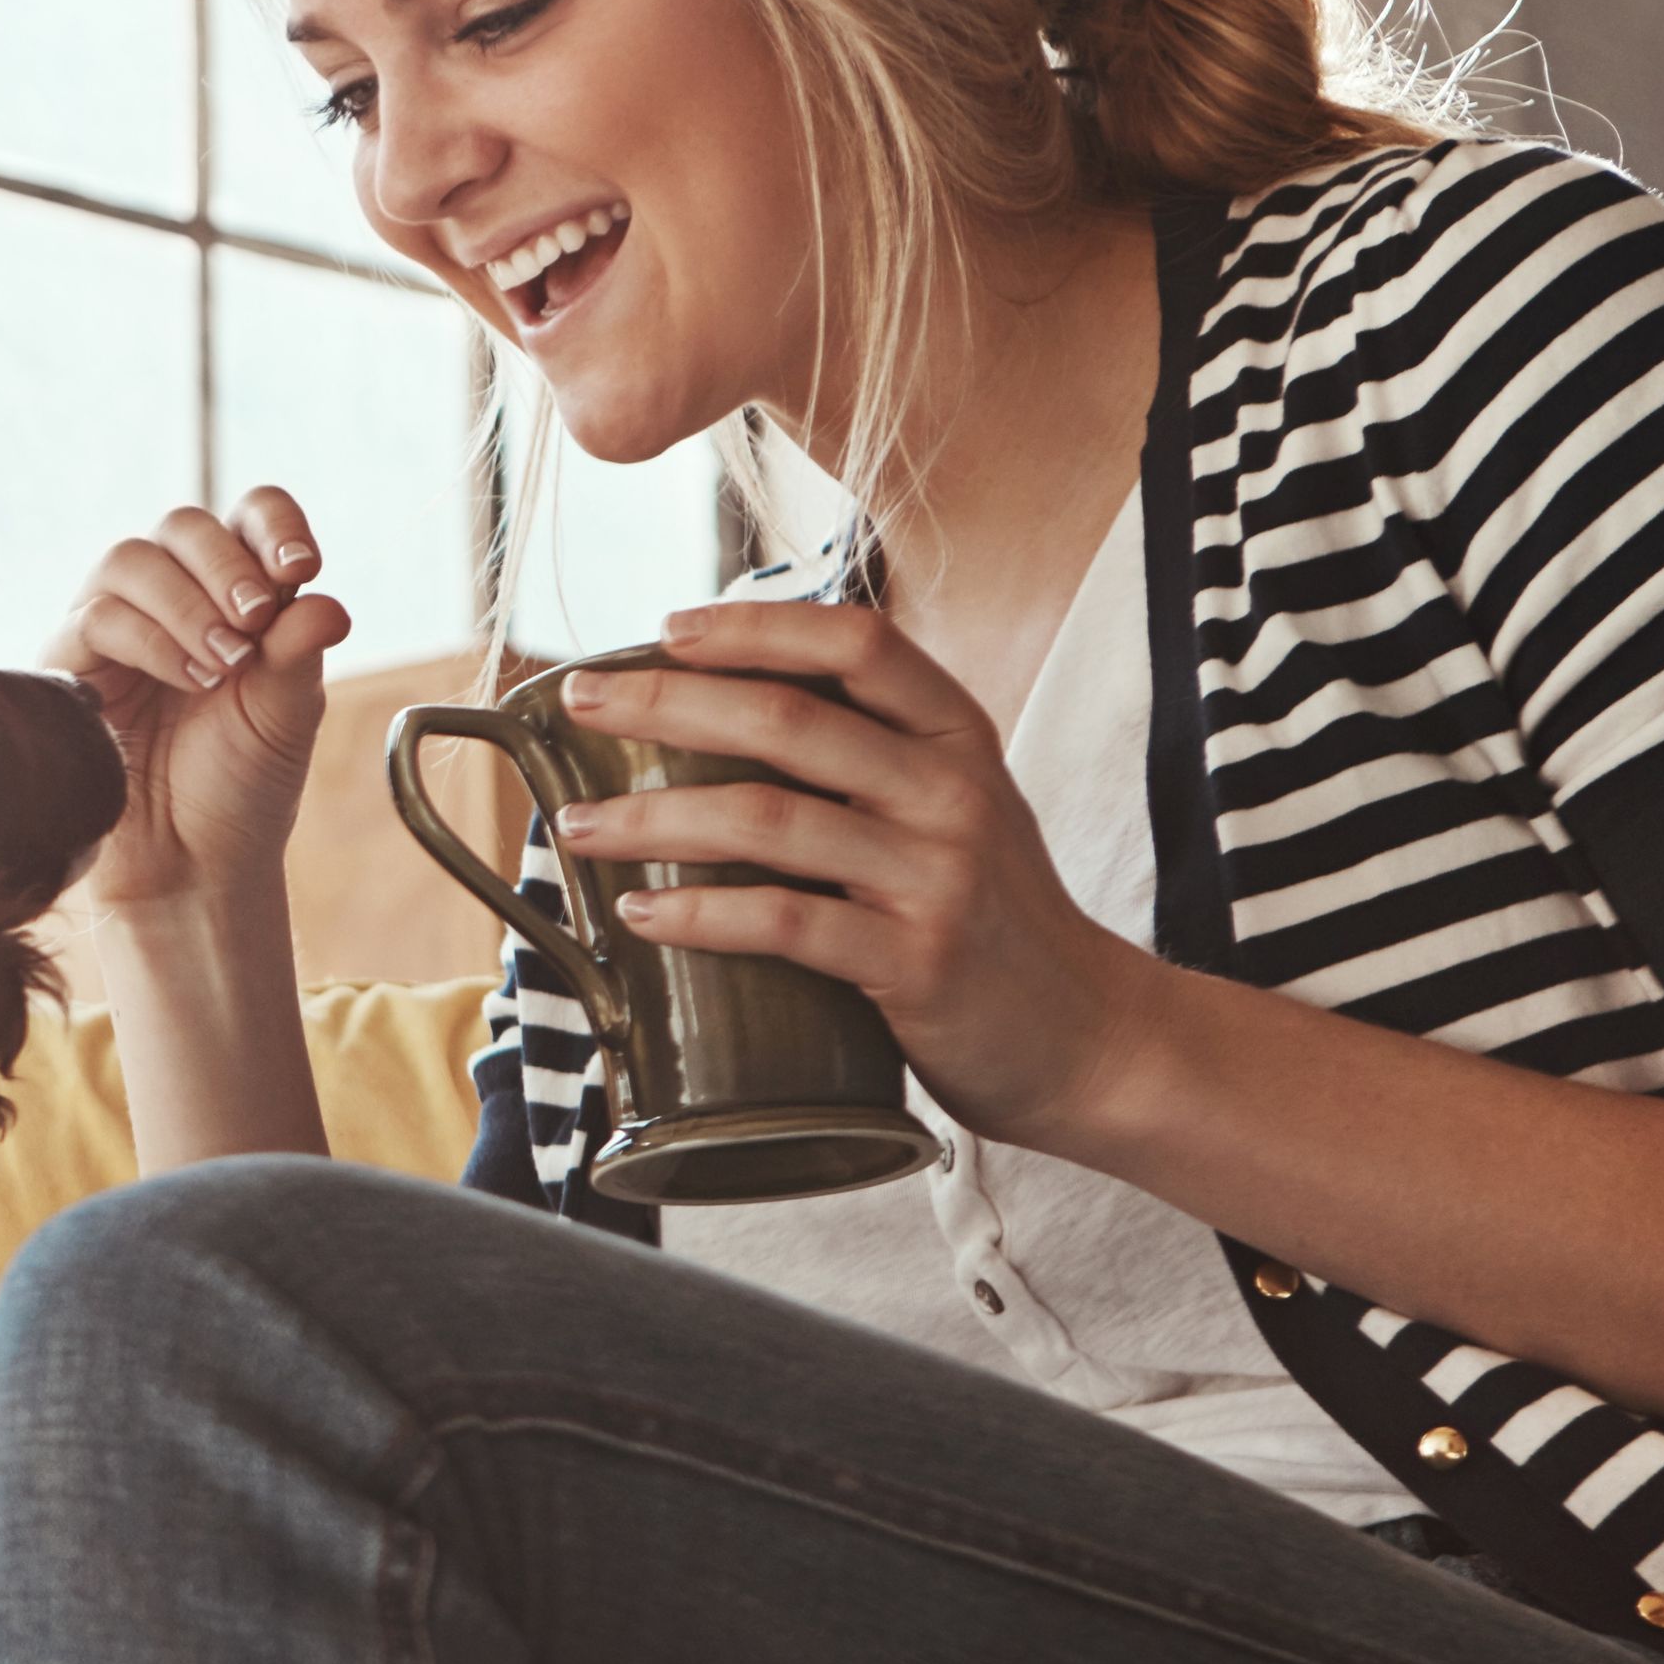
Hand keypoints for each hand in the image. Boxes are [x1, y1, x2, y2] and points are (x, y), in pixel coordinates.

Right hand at [53, 489, 352, 926]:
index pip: (247, 516)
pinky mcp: (71, 664)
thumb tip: (325, 598)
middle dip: (225, 564)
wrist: (191, 863)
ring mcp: (115, 626)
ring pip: (130, 559)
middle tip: (255, 621)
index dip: (272, 524)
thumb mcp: (286, 712)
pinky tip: (189, 680)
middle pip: (182, 524)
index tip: (301, 567)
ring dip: (185, 604)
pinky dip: (151, 639)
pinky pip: (97, 616)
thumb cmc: (240, 785)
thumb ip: (300, 649)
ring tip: (223, 665)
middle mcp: (171, 597)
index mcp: (234, 593)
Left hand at [557, 601, 1172, 1141]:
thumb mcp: (954, 813)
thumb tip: (721, 721)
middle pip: (789, 718)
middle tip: (579, 703)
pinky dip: (699, 912)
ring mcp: (936, 876)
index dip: (758, 626)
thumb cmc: (992, 920)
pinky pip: (785, 923)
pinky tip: (640, 911)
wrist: (1088, 1037)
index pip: (859, 644)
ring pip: (768, 818)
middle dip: (667, 702)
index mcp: (958, 739)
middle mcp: (951, 792)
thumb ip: (872, 763)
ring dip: (653, 815)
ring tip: (574, 824)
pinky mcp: (915, 962)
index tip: (667, 627)